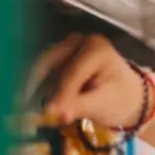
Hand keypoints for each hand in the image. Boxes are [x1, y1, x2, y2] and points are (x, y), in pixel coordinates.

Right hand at [26, 33, 147, 127]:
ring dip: (34, 85)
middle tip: (26, 107)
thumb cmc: (120, 100)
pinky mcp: (59, 57)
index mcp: (96, 48)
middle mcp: (79, 41)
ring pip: (43, 65)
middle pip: (51, 62)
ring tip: (26, 105)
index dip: (60, 93)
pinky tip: (30, 99)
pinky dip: (37, 85)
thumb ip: (78, 106)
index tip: (50, 113)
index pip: (72, 71)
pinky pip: (43, 70)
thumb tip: (53, 112)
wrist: (128, 97)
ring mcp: (67, 47)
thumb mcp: (102, 104)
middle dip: (39, 86)